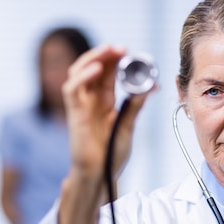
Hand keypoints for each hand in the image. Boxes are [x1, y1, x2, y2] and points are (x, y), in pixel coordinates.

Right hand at [62, 45, 152, 183]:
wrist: (99, 175)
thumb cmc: (111, 155)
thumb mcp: (128, 126)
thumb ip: (135, 105)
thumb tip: (151, 85)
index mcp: (105, 101)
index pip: (108, 72)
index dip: (117, 60)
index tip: (132, 53)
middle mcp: (91, 99)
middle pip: (94, 67)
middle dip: (107, 54)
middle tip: (122, 48)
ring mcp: (81, 105)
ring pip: (79, 71)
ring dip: (93, 58)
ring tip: (109, 50)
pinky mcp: (73, 113)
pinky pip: (72, 89)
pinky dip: (82, 76)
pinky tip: (97, 69)